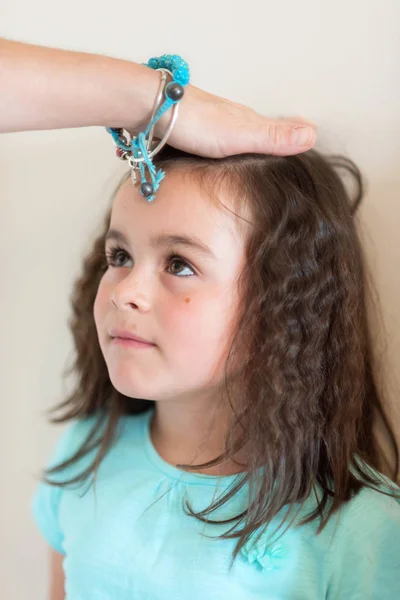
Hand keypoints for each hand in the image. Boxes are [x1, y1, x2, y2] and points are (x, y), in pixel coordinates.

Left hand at [153, 84, 316, 157]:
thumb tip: (313, 135)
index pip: (275, 129)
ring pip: (229, 136)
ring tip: (249, 158)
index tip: (307, 140)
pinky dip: (216, 149)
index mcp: (244, 121)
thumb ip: (274, 137)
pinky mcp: (187, 133)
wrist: (154, 109)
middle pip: (253, 130)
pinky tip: (212, 159)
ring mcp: (207, 125)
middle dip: (266, 141)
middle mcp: (227, 120)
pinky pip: (208, 143)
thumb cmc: (198, 124)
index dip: (290, 136)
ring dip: (239, 145)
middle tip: (280, 151)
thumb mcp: (242, 135)